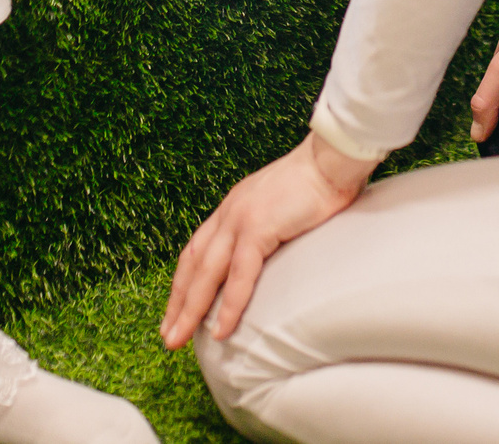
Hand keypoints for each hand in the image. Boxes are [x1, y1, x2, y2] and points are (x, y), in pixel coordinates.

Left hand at [162, 132, 374, 347]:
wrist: (331, 160)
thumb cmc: (316, 183)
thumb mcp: (279, 208)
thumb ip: (267, 230)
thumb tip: (268, 255)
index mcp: (232, 208)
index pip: (197, 251)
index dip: (184, 282)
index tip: (175, 309)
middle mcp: (229, 213)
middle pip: (193, 265)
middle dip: (177, 303)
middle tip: (167, 335)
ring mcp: (241, 220)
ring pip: (206, 273)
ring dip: (190, 309)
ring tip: (178, 339)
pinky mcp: (259, 227)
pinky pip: (240, 274)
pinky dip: (229, 305)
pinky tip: (222, 330)